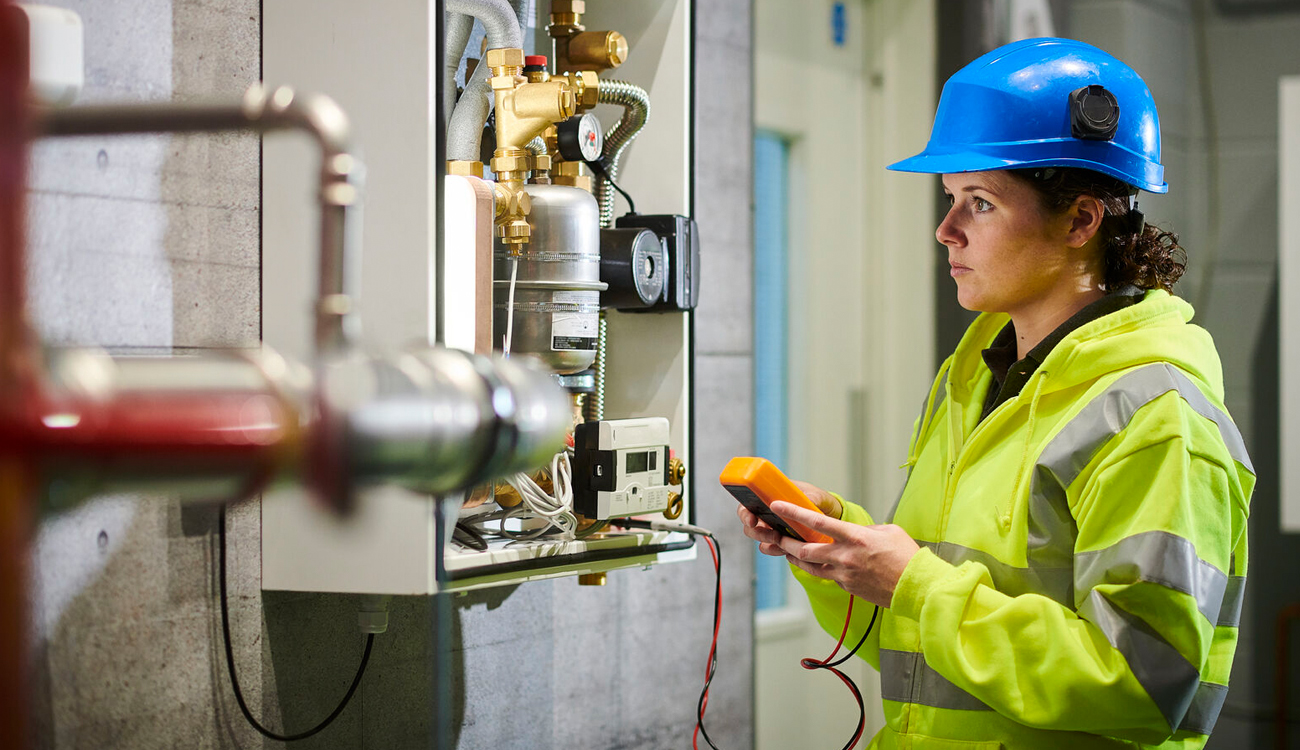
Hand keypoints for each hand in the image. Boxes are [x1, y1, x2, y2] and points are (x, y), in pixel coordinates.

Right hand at [735, 479, 842, 557]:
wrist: (829, 516)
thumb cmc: (818, 500)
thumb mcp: (816, 496)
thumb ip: (811, 498)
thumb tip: (808, 501)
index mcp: (771, 495)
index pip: (748, 502)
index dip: (745, 512)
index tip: (752, 519)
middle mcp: (767, 511)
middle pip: (749, 523)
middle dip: (756, 531)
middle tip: (772, 534)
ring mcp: (773, 526)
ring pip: (758, 537)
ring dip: (766, 541)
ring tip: (781, 541)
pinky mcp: (780, 540)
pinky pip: (771, 547)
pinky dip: (775, 550)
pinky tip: (785, 550)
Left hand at [770, 500, 920, 607]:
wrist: (917, 587)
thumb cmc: (907, 556)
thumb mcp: (888, 531)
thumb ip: (865, 529)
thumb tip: (853, 532)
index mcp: (855, 537)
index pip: (818, 522)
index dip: (794, 512)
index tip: (777, 505)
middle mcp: (846, 556)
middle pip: (804, 550)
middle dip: (785, 542)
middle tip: (775, 534)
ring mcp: (845, 574)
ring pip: (810, 567)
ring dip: (796, 558)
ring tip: (787, 551)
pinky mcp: (848, 587)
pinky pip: (827, 577)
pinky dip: (820, 569)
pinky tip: (816, 564)